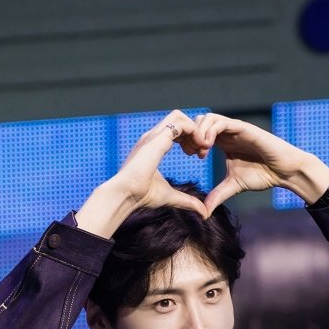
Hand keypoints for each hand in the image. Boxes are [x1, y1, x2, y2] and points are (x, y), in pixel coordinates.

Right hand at [75, 111, 205, 235]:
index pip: (176, 130)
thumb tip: (203, 212)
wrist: (125, 195)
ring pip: (180, 116)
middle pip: (178, 118)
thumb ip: (187, 201)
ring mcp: (154, 136)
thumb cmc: (141, 196)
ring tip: (202, 148)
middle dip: (195, 131)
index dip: (190, 139)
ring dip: (195, 129)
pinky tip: (198, 148)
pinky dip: (194, 132)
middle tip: (202, 151)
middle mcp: (153, 137)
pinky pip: (181, 124)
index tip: (198, 156)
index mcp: (153, 146)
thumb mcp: (171, 197)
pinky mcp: (157, 139)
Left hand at [187, 113, 328, 215]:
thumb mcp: (233, 186)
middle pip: (199, 121)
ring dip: (199, 132)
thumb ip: (217, 196)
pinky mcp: (244, 128)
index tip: (187, 156)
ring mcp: (235, 128)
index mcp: (223, 141)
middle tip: (191, 153)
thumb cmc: (262, 175)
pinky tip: (208, 147)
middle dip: (191, 134)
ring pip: (208, 117)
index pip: (198, 132)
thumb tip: (203, 213)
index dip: (189, 141)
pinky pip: (222, 122)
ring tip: (200, 151)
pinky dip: (210, 131)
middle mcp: (227, 132)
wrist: (283, 172)